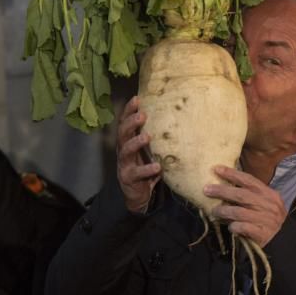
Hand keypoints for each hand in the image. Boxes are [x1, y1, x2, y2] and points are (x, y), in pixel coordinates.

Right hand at [116, 97, 161, 213]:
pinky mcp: (128, 178)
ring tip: (147, 137)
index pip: (124, 122)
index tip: (136, 99)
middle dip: (131, 123)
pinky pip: (136, 173)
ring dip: (136, 142)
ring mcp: (124, 164)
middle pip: (122, 133)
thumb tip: (173, 117)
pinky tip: (157, 167)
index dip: (128, 111)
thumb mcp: (148, 150)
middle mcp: (123, 151)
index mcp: (127, 141)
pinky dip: (146, 169)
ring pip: (126, 151)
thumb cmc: (145, 167)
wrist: (137, 194)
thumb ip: (154, 137)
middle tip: (142, 115)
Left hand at [206, 167, 286, 247]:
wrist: (284, 240)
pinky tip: (230, 227)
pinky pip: (243, 227)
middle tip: (207, 190)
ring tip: (214, 211)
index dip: (232, 174)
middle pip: (242, 195)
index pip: (249, 180)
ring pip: (240, 212)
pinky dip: (234, 226)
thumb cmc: (268, 219)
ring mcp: (266, 219)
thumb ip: (249, 196)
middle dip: (222, 191)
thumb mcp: (264, 203)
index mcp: (269, 194)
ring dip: (224, 211)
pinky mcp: (262, 233)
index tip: (217, 169)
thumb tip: (224, 187)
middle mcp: (268, 205)